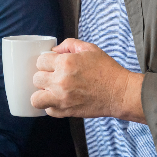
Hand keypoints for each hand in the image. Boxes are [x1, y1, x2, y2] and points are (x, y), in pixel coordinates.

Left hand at [31, 38, 145, 121]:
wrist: (120, 93)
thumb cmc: (107, 70)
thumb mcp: (90, 49)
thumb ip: (69, 44)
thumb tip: (54, 50)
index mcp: (65, 63)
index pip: (40, 61)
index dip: (46, 62)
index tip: (53, 64)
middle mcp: (61, 81)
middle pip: (36, 78)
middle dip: (44, 76)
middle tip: (54, 77)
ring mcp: (62, 98)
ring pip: (36, 98)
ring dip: (42, 93)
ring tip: (51, 91)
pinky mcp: (66, 112)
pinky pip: (48, 111)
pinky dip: (51, 106)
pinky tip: (59, 100)